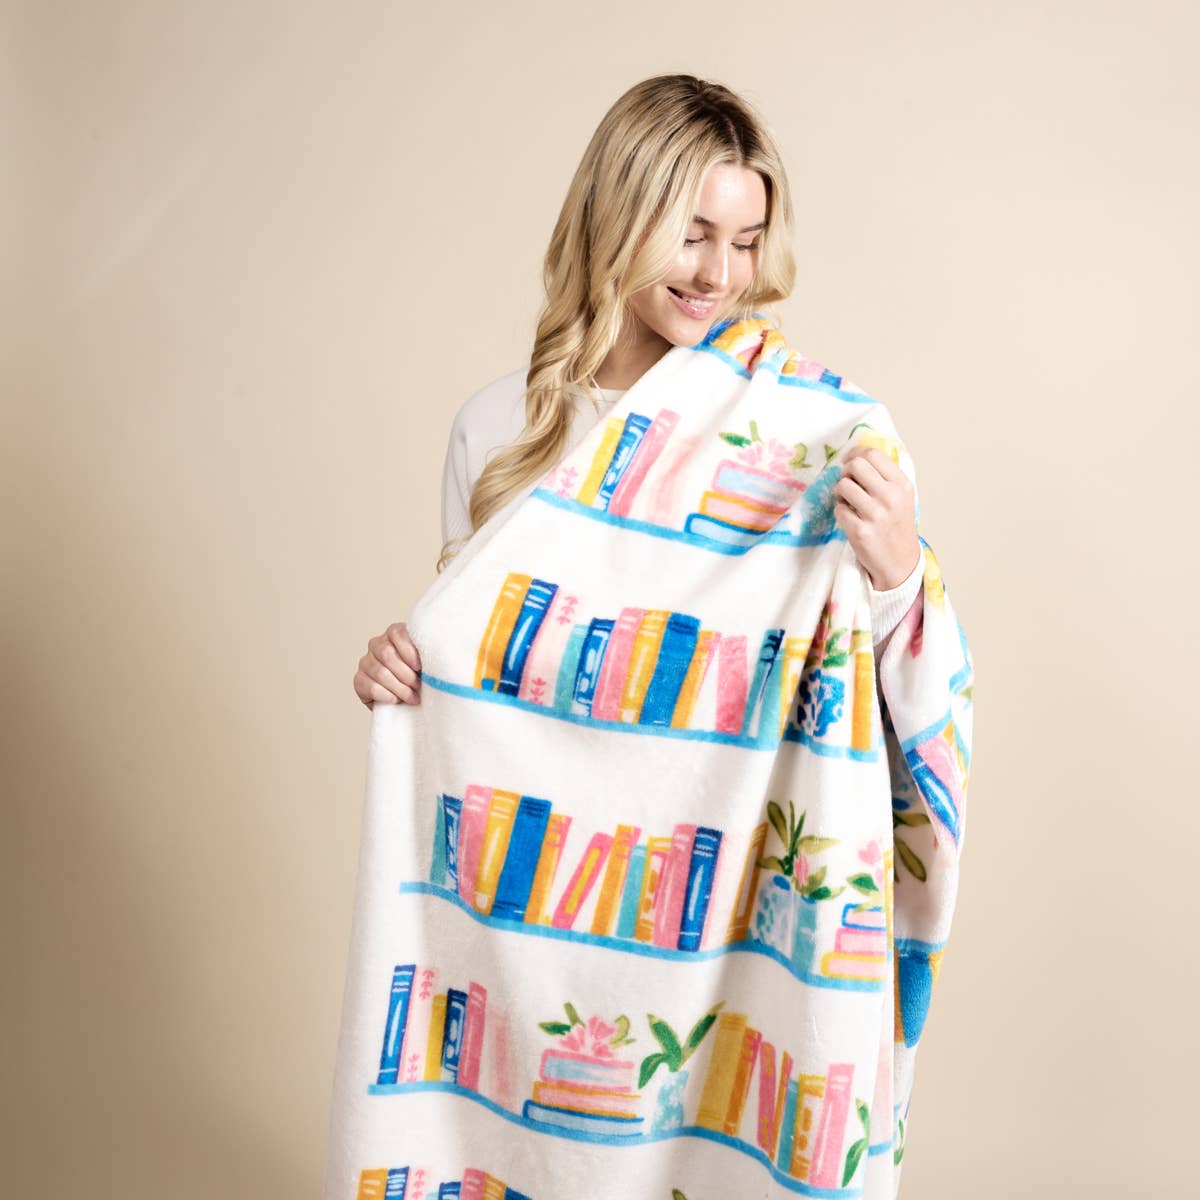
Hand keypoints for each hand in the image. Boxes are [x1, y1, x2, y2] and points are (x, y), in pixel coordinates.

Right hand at [353, 621, 421, 708]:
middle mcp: (377, 644)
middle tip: (418, 686)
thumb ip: (429, 651)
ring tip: (412, 697)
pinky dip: (386, 696)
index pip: (397, 634)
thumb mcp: (428, 661)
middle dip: (406, 674)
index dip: (409, 651)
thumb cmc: (422, 676)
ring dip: (400, 688)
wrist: (410, 698)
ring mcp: (365, 662)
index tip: (420, 667)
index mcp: (394, 634)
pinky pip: (370, 687)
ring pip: (380, 673)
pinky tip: (396, 700)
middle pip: (387, 654)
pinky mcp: (359, 680)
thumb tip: (439, 652)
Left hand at [833, 446, 921, 590]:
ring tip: (848, 502)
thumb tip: (856, 454)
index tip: (849, 463)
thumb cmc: (896, 525)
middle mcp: (891, 497)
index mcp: (902, 484)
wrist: (900, 561)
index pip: (872, 454)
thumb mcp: (901, 496)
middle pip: (855, 465)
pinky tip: (850, 518)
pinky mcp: (860, 531)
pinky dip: (840, 512)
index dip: (855, 455)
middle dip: (845, 472)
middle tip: (848, 484)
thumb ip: (884, 475)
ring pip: (842, 486)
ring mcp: (876, 515)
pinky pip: (838, 509)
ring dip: (840, 493)